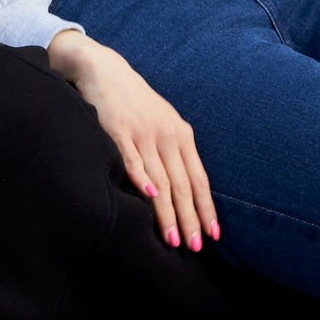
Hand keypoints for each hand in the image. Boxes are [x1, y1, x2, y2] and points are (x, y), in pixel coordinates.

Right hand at [48, 30, 217, 250]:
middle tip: (194, 247)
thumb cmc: (136, 103)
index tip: (213, 235)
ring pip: (160, 180)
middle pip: (182, 185)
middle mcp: (166, 135)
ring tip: (172, 239)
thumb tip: (187, 189)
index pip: (199, 179)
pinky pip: (132, 159)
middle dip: (189, 219)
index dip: (206, 209)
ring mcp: (142, 133)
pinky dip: (142, 179)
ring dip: (167, 212)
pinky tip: (149, 198)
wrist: (106, 71)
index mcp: (181, 135)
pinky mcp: (118, 130)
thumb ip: (175, 152)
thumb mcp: (164, 122)